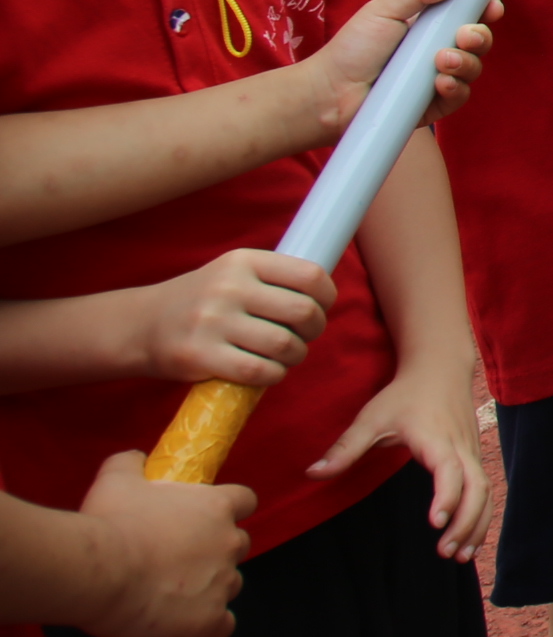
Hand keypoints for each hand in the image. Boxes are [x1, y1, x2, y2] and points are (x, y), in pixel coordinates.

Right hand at [72, 454, 254, 636]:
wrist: (97, 571)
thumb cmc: (109, 522)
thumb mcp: (117, 479)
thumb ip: (132, 463)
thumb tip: (136, 458)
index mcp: (217, 507)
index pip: (245, 502)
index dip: (227, 511)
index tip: (203, 520)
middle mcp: (229, 542)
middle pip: (238, 545)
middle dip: (215, 552)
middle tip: (176, 561)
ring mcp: (223, 582)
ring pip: (231, 585)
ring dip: (209, 588)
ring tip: (171, 595)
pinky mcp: (210, 620)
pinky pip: (222, 626)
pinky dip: (208, 625)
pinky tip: (182, 624)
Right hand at [138, 250, 332, 386]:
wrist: (140, 326)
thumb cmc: (202, 301)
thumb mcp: (233, 273)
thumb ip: (274, 279)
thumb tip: (324, 296)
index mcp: (243, 261)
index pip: (309, 275)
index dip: (326, 296)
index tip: (321, 308)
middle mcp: (229, 287)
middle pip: (302, 312)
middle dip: (314, 329)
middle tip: (304, 337)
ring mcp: (212, 322)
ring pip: (283, 344)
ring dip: (294, 356)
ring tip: (285, 356)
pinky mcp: (199, 355)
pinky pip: (258, 371)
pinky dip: (273, 375)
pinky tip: (267, 372)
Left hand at [303, 0, 495, 132]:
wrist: (329, 92)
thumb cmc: (351, 49)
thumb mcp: (382, 10)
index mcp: (429, 25)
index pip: (469, 14)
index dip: (485, 10)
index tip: (490, 6)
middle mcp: (438, 50)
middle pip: (479, 41)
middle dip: (480, 36)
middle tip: (464, 36)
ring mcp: (438, 78)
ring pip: (474, 69)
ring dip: (466, 63)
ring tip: (442, 62)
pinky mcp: (433, 105)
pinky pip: (460, 97)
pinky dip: (456, 88)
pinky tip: (441, 83)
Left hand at [311, 361, 491, 555]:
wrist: (440, 368)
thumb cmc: (404, 395)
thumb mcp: (371, 417)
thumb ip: (345, 448)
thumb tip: (311, 474)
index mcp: (436, 439)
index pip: (450, 470)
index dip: (447, 496)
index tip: (436, 522)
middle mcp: (461, 447)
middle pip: (478, 488)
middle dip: (466, 522)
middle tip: (444, 552)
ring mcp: (472, 452)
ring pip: (487, 492)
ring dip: (477, 524)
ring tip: (459, 556)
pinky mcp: (474, 458)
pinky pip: (486, 490)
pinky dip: (482, 516)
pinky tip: (469, 540)